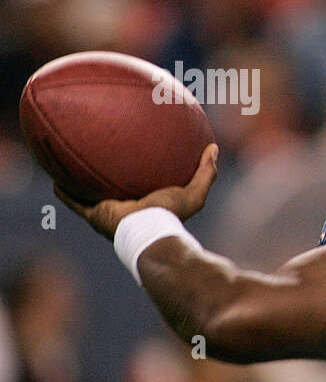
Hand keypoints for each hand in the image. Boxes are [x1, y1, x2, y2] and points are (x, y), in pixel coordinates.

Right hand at [54, 143, 218, 239]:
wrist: (150, 233)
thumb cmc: (171, 215)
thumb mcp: (195, 193)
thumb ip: (206, 171)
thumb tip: (213, 148)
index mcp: (144, 201)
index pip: (136, 182)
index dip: (132, 170)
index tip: (131, 153)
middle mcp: (123, 206)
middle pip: (110, 185)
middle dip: (102, 172)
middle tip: (97, 151)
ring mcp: (106, 211)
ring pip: (87, 192)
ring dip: (77, 179)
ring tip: (68, 161)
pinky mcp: (94, 214)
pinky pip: (74, 201)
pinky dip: (64, 191)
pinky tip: (55, 178)